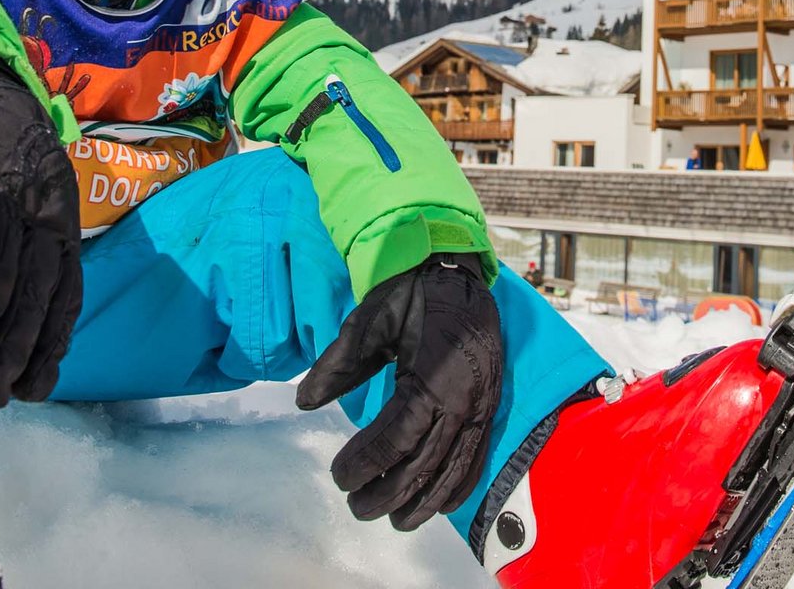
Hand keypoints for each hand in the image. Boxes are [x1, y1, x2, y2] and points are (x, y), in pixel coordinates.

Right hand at [0, 47, 82, 406]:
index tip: (28, 393)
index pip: (61, 296)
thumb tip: (12, 355)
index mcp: (60, 224)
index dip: (46, 349)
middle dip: (8, 350)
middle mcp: (40, 207)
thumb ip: (27, 268)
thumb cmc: (0, 161)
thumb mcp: (31, 207)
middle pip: (29, 290)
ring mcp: (2, 186)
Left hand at [296, 253, 503, 530]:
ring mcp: (482, 405)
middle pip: (425, 463)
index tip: (337, 476)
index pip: (396, 437)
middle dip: (388, 492)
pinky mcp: (490, 406)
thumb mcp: (368, 319)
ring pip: (454, 468)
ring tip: (395, 521)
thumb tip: (303, 402)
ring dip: (424, 501)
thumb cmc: (410, 293)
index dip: (366, 463)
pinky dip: (459, 486)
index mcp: (433, 375)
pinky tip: (439, 505)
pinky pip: (477, 456)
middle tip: (356, 506)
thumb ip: (338, 363)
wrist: (458, 272)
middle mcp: (463, 398)